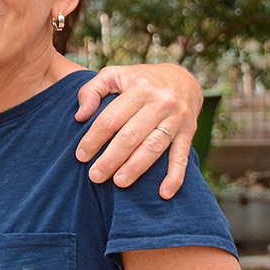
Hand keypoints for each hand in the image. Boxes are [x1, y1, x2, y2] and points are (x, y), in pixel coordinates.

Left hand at [74, 63, 201, 198]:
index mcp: (138, 88)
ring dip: (136, 168)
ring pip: (154, 147)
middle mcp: (160, 102)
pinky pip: (182, 156)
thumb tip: (80, 116)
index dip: (94, 139)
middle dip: (111, 158)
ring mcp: (177, 118)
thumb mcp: (113, 75)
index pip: (111, 118)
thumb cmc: (139, 80)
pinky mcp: (189, 131)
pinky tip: (164, 194)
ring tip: (118, 183)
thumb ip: (91, 91)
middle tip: (95, 176)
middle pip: (131, 136)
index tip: (81, 156)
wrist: (183, 77)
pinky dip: (175, 177)